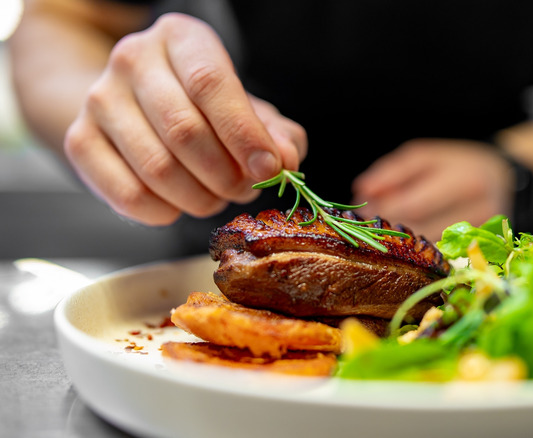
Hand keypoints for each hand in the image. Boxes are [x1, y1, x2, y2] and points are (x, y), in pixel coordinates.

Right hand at [63, 13, 305, 225]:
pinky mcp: (80, 141)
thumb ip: (276, 135)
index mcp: (180, 38)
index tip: (268, 168)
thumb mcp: (248, 110)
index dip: (243, 133)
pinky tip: (179, 204)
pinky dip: (165, 212)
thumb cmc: (204, 108)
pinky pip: (127, 194)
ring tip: (214, 196)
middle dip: (225, 174)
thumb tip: (285, 161)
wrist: (138, 107)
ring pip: (157, 168)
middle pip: (184, 130)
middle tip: (243, 190)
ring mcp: (100, 99)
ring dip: (199, 198)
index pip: (210, 83)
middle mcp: (133, 59)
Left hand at [352, 139, 513, 240]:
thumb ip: (393, 170)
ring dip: (400, 244)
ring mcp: (484, 236)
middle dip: (388, 228)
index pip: (415, 204)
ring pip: (430, 249)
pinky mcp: (482, 253)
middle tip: (365, 224)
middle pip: (422, 231)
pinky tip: (404, 245)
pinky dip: (417, 253)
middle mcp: (481, 209)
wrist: (507, 180)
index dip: (383, 210)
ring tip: (381, 232)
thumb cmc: (459, 165)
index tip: (361, 209)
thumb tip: (362, 189)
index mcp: (466, 179)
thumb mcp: (427, 156)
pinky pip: (440, 258)